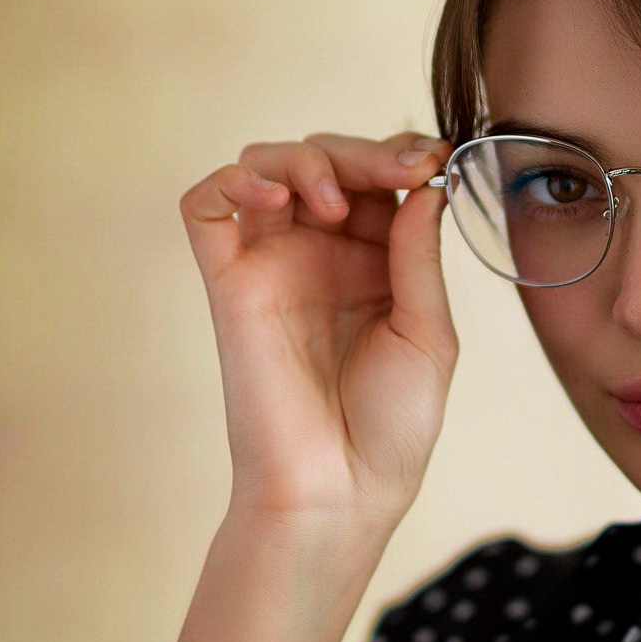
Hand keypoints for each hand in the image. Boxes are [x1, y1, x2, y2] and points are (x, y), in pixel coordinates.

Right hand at [177, 130, 456, 527]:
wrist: (339, 490)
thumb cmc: (390, 426)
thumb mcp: (428, 332)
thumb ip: (420, 254)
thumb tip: (426, 180)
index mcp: (378, 260)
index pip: (380, 177)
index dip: (403, 155)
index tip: (434, 161)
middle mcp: (322, 252)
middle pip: (326, 159)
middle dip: (363, 151)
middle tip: (398, 171)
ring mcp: (272, 262)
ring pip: (265, 165)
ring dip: (302, 160)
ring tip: (333, 202)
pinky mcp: (228, 281)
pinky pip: (206, 206)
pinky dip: (233, 181)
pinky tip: (275, 200)